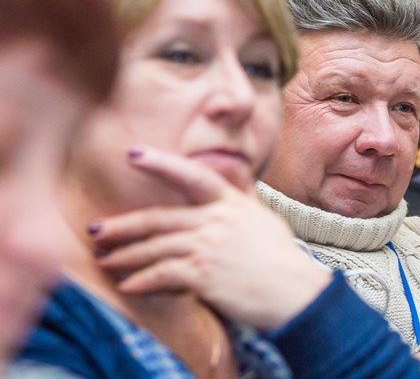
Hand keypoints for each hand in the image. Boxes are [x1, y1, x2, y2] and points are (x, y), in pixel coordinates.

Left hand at [88, 146, 331, 328]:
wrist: (296, 292)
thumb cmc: (281, 258)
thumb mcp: (263, 218)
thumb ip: (243, 198)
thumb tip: (236, 178)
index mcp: (230, 203)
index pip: (192, 175)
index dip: (160, 163)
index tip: (132, 153)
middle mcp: (216, 220)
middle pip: (158, 219)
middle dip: (122, 226)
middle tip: (97, 231)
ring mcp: (209, 246)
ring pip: (154, 247)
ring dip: (125, 256)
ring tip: (105, 261)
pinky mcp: (204, 275)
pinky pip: (162, 275)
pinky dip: (141, 281)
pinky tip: (128, 285)